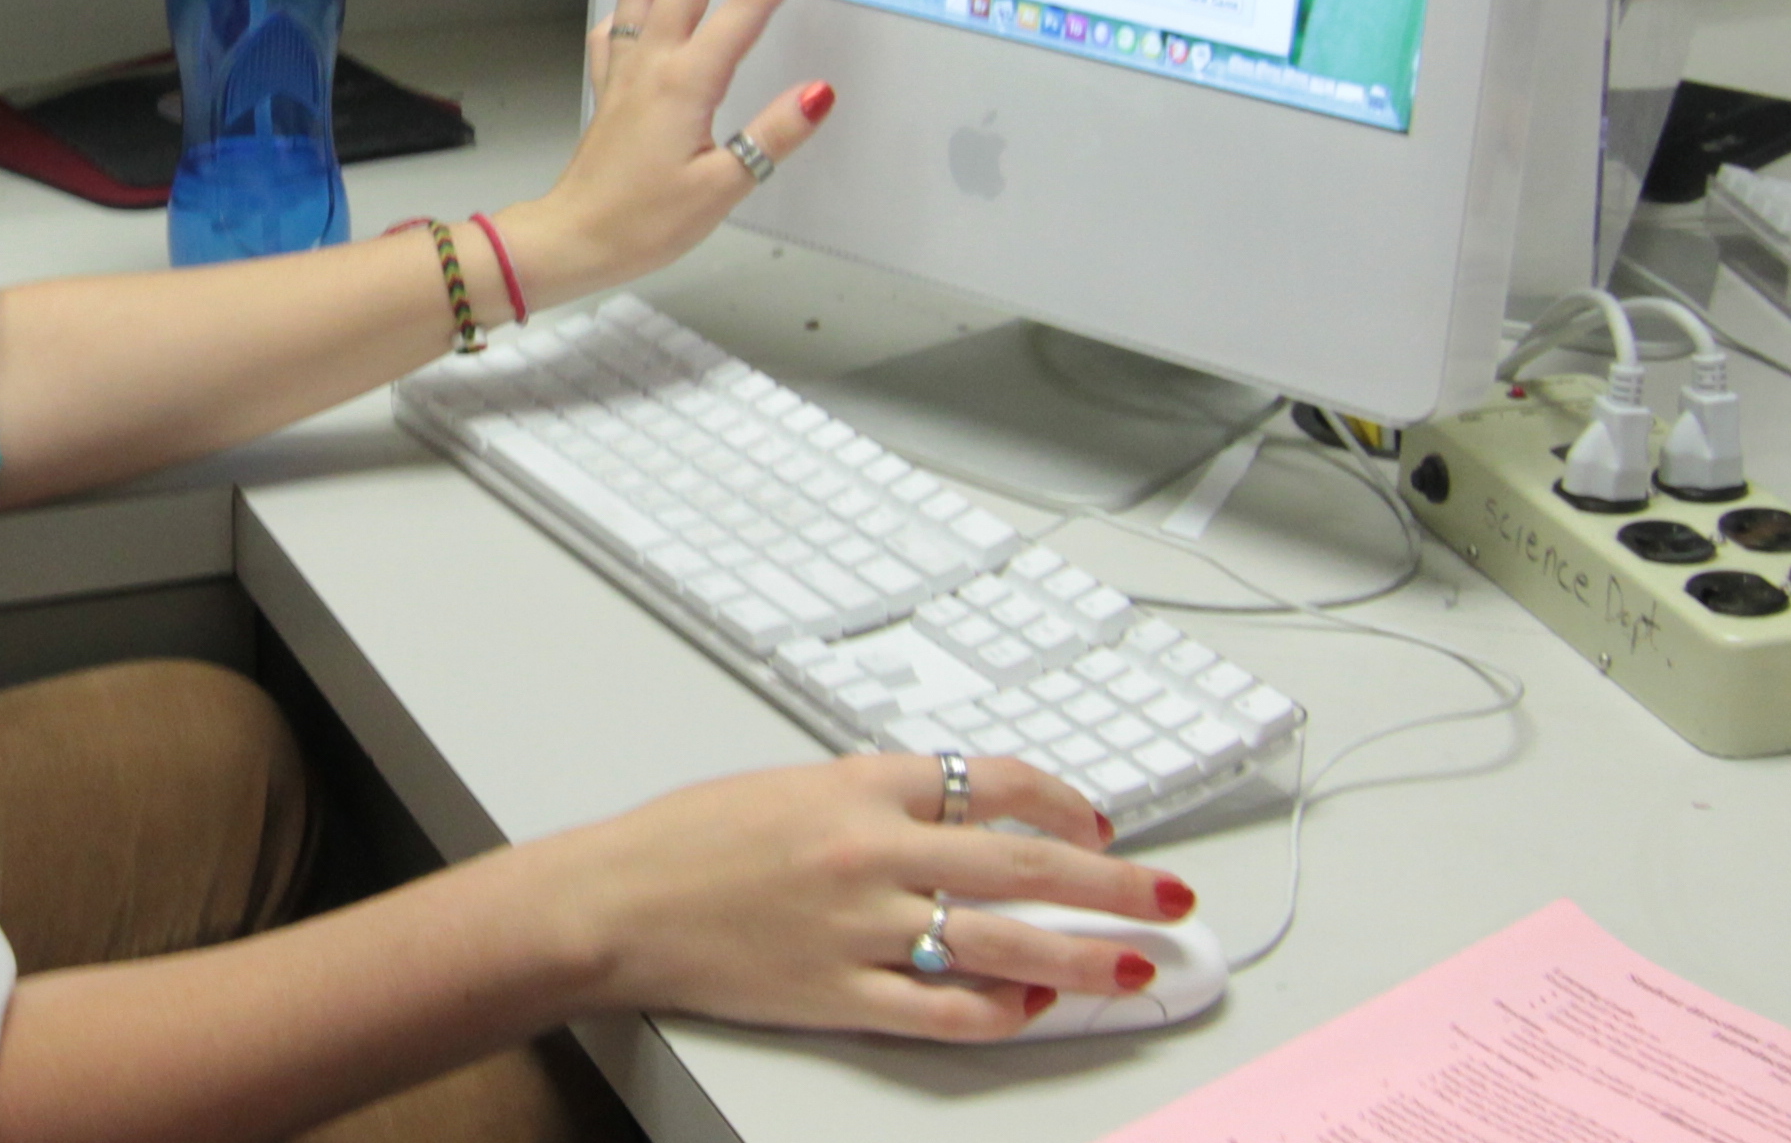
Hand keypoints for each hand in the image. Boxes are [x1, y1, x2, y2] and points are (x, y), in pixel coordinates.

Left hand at [492, 0, 836, 306]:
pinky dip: (645, 1)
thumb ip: (773, 134)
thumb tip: (819, 93)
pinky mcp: (609, 86)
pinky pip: (620, 24)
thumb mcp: (723, 187)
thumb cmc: (643, 223)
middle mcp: (651, 62)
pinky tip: (663, 11)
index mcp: (685, 82)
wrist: (573, 238)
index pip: (746, 7)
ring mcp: (624, 69)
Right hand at [533, 752, 1194, 1040]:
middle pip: (1026, 864)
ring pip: (1004, 941)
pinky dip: (1000, 1009)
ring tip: (1138, 963)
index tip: (1102, 824)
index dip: (1066, 803)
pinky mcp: (840, 994)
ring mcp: (861, 927)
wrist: (619, 900)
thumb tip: (965, 816)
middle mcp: (874, 851)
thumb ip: (880, 797)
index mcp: (864, 784)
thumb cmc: (692, 837)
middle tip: (1171, 894)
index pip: (998, 782)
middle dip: (1114, 882)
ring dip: (1085, 954)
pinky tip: (1034, 1005)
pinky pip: (944, 1008)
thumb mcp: (796, 782)